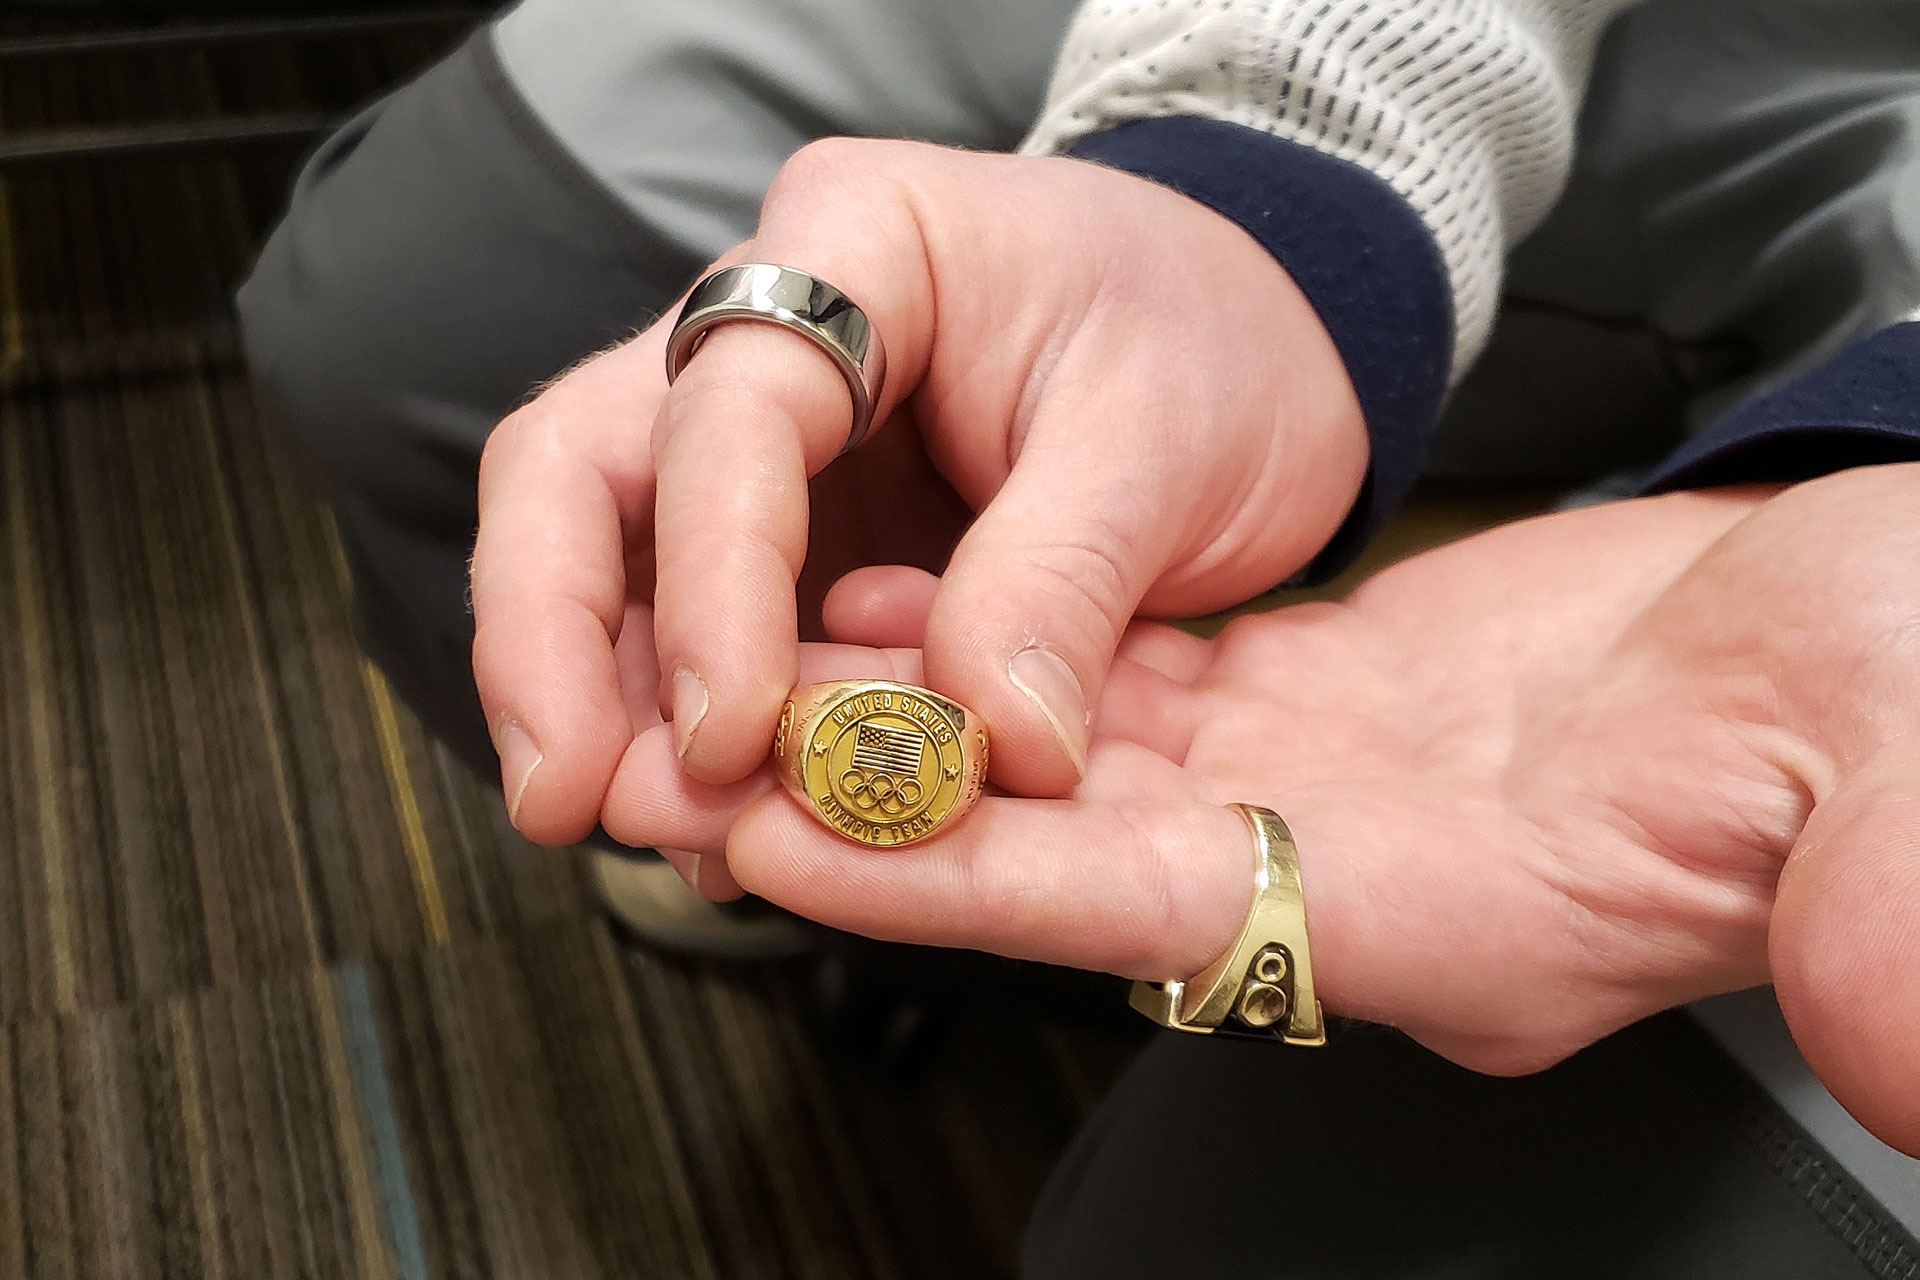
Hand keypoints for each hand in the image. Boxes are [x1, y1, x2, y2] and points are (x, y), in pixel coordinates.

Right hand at [469, 138, 1366, 843]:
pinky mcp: (792, 546)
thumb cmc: (1212, 338)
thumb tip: (989, 752)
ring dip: (614, 713)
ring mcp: (766, 449)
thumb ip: (1067, 578)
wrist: (1255, 346)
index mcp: (857, 242)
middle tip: (564, 803)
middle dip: (550, 643)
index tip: (726, 735)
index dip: (708, 581)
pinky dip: (702, 738)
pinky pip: (703, 640)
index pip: (724, 411)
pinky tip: (730, 833)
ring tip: (664, 843)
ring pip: (614, 570)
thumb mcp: (1168, 438)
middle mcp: (769, 336)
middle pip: (580, 474)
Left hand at [614, 465, 1919, 1155]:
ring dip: (915, 722)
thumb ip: (1884, 909)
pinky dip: (1008, 649)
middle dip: (878, 813)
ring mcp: (1325, 791)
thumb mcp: (1913, 778)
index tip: (799, 836)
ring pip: (1067, 762)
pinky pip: (1118, 684)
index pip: (1158, 909)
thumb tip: (1914, 1039)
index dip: (972, 882)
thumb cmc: (1896, 692)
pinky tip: (908, 605)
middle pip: (1063, 851)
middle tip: (694, 763)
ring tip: (750, 671)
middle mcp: (1351, 873)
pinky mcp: (1319, 705)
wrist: (1876, 624)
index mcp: (1461, 921)